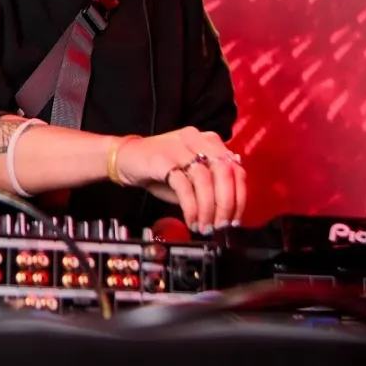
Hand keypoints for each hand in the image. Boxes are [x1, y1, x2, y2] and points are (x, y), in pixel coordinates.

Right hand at [111, 126, 245, 233]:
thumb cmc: (161, 170)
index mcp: (209, 141)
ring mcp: (180, 146)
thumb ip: (211, 187)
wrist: (127, 158)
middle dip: (226, 203)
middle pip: (224, 171)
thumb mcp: (191, 178)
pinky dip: (191, 207)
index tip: (235, 219)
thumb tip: (228, 214)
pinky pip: (184, 185)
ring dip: (208, 208)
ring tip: (204, 225)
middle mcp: (197, 139)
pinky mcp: (163, 158)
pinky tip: (191, 219)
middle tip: (221, 224)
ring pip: (205, 179)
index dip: (239, 197)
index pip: (236, 168)